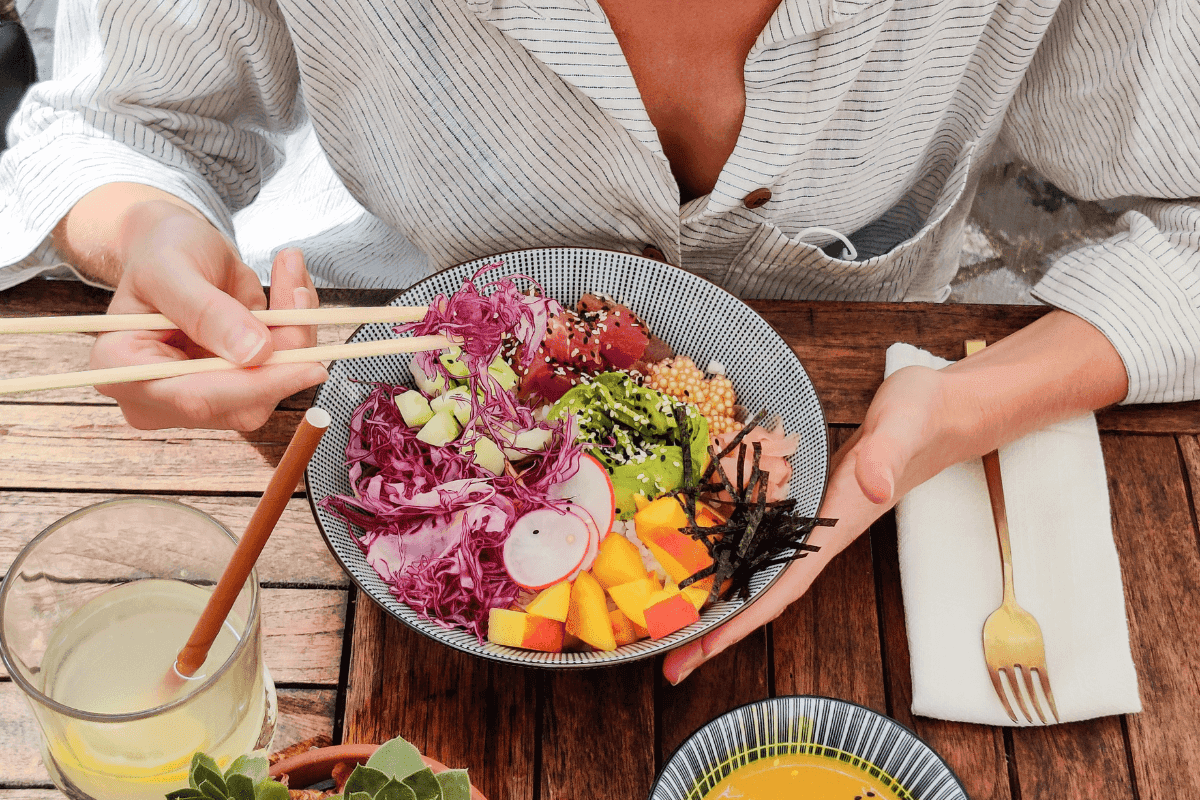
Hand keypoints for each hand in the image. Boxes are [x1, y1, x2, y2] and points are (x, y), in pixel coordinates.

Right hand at [90, 201, 327, 429]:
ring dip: (295, 334)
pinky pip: (280, 372)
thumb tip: (256, 354)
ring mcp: (198, 398)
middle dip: (284, 350)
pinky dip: (296, 331)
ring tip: (291, 276)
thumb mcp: (173, 267)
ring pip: (269, 388)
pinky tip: (292, 291)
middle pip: (240, 401)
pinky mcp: (233, 388)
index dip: (256, 384)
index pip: (195, 396)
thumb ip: (207, 311)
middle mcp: (157, 396)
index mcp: (121, 369)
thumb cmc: (161, 250)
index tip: (311, 364)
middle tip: (300, 292)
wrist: (174, 246)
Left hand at [662, 363, 982, 683]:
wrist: (937, 412)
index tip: (704, 651)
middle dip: (717, 630)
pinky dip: (727, 558)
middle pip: (761, 593)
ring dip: (717, 601)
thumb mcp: (903, 428)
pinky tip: (698, 564)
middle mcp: (817, 535)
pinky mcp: (802, 500)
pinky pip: (758, 540)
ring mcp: (807, 521)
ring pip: (756, 570)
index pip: (783, 586)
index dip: (742, 621)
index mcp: (836, 527)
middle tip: (669, 663)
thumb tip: (874, 488)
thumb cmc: (921, 419)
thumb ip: (886, 456)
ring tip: (670, 627)